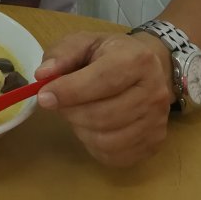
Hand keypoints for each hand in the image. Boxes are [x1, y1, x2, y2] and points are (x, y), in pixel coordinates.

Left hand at [33, 31, 173, 166]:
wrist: (149, 67)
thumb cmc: (110, 54)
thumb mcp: (84, 42)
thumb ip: (62, 55)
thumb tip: (43, 76)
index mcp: (137, 60)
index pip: (102, 81)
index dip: (69, 91)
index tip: (44, 96)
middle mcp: (154, 92)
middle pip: (104, 115)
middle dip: (72, 112)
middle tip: (59, 104)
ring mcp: (157, 121)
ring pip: (108, 140)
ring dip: (82, 129)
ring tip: (77, 113)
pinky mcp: (154, 143)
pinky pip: (116, 156)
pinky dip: (95, 146)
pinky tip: (91, 128)